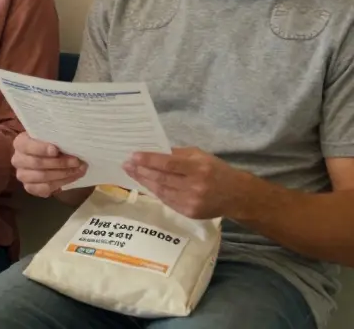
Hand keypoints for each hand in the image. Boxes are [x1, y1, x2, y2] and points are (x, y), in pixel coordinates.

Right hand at [12, 132, 86, 197]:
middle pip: (37, 163)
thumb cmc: (49, 144)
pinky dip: (59, 184)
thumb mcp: (50, 137)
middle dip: (59, 163)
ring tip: (78, 170)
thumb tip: (72, 146)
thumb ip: (56, 140)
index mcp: (20, 143)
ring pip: (42, 177)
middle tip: (76, 161)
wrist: (45, 158)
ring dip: (63, 174)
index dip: (41, 149)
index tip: (56, 150)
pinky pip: (43, 189)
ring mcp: (22, 175)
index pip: (27, 146)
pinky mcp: (29, 187)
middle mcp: (17, 160)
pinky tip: (70, 178)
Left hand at [125, 147, 246, 218]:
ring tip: (132, 173)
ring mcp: (191, 201)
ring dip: (144, 182)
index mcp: (198, 168)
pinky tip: (145, 184)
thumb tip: (154, 151)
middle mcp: (195, 186)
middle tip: (126, 164)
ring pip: (161, 191)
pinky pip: (167, 201)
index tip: (133, 156)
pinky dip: (155, 192)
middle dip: (141, 171)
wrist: (237, 196)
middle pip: (162, 178)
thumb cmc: (216, 171)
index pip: (169, 164)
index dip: (149, 160)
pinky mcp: (189, 212)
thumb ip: (178, 154)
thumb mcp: (201, 156)